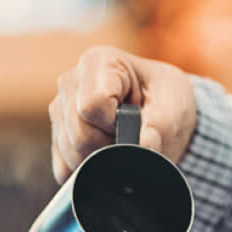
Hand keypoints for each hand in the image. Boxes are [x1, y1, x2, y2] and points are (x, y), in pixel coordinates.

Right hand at [49, 45, 197, 182]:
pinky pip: (63, 166)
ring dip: (101, 160)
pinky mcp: (57, 134)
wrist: (163, 108)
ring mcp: (60, 108)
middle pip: (79, 133)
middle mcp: (71, 81)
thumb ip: (158, 127)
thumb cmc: (167, 99)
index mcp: (100, 62)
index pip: (92, 106)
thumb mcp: (173, 108)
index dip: (116, 125)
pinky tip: (108, 155)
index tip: (137, 124)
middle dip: (110, 147)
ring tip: (123, 144)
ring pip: (69, 152)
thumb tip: (142, 146)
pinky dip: (88, 169)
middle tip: (134, 140)